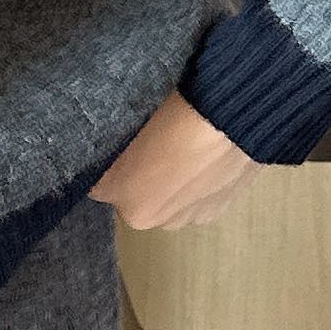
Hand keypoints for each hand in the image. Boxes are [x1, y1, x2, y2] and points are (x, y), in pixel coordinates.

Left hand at [88, 89, 262, 229]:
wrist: (229, 118)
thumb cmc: (172, 111)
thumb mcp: (123, 117)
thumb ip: (108, 140)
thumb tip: (102, 144)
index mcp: (117, 194)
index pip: (101, 182)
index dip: (111, 162)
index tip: (122, 143)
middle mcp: (148, 218)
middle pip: (135, 195)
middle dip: (141, 175)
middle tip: (158, 141)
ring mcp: (185, 219)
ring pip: (167, 199)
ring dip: (171, 182)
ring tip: (185, 147)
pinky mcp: (216, 213)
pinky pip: (195, 200)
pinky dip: (197, 184)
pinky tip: (205, 158)